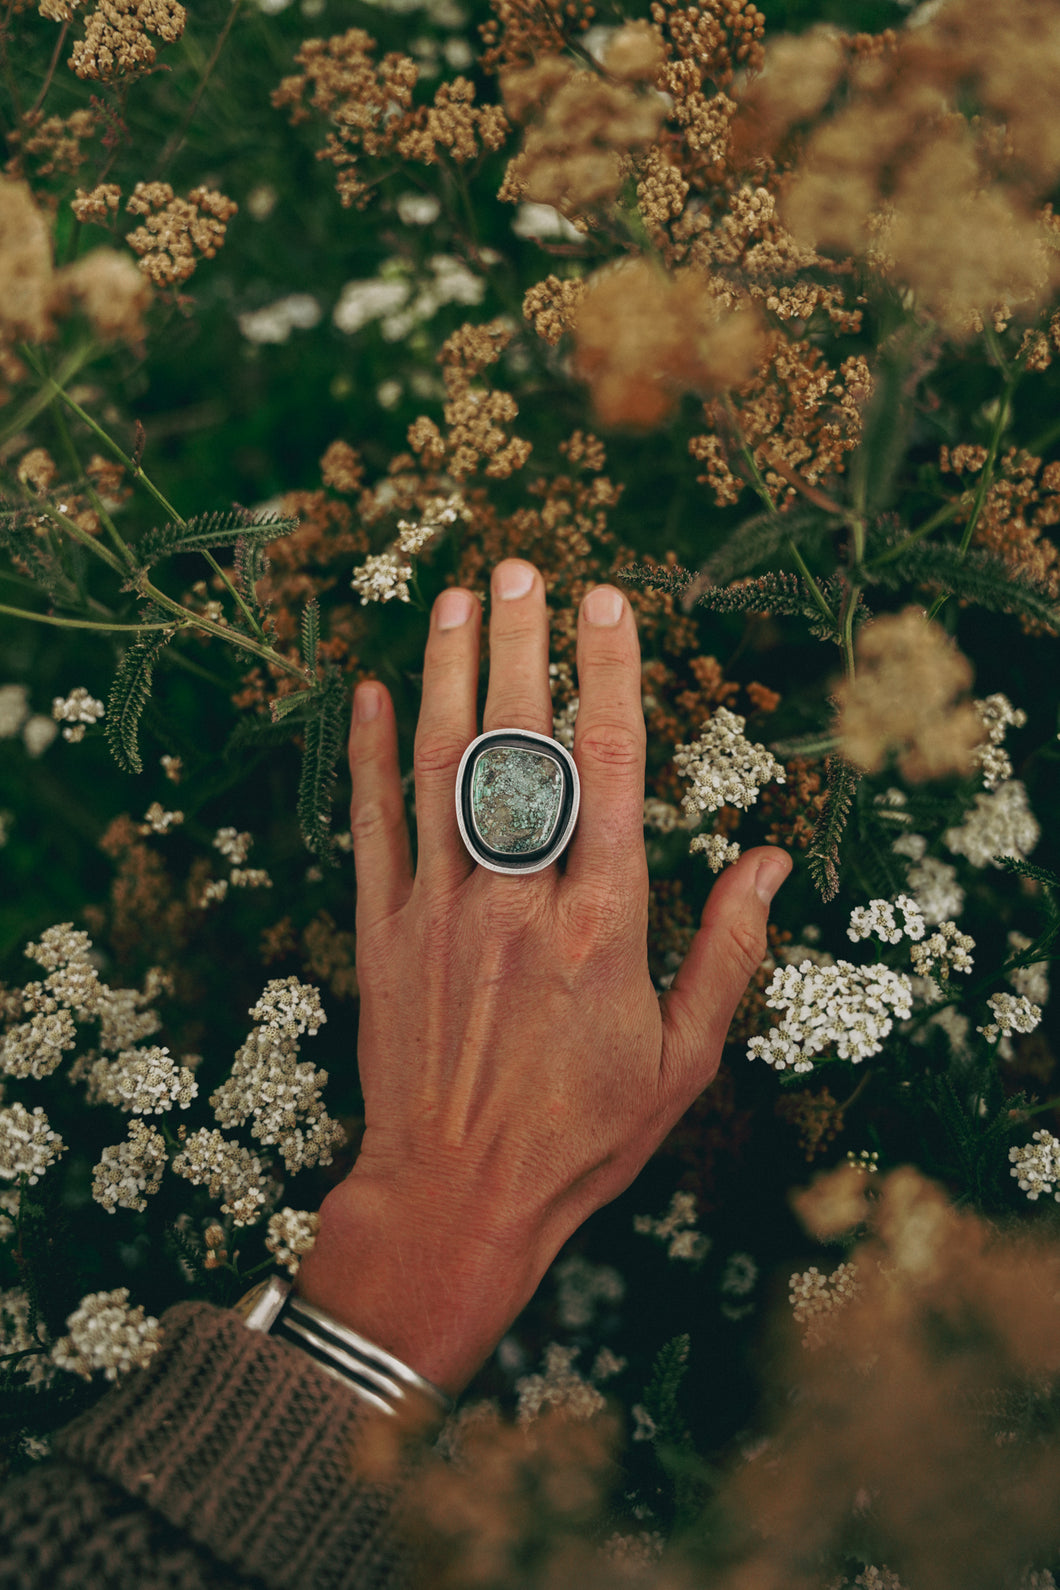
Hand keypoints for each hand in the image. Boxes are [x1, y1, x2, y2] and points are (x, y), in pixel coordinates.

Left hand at [294, 559, 789, 1394]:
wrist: (454, 1199)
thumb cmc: (581, 1138)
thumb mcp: (683, 1060)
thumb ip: (728, 952)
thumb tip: (773, 859)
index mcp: (602, 926)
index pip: (608, 770)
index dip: (610, 675)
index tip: (609, 603)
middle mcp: (517, 902)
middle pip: (519, 745)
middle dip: (523, 645)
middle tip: (521, 564)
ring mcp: (439, 912)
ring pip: (441, 768)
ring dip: (446, 675)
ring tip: (456, 598)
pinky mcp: (379, 934)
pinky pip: (371, 827)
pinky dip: (366, 757)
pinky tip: (367, 694)